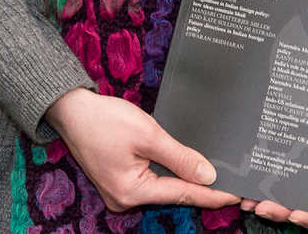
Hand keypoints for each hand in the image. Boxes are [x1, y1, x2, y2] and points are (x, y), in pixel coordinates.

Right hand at [43, 88, 239, 211]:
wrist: (71, 110)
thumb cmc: (104, 119)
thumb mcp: (148, 135)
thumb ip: (180, 157)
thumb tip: (208, 175)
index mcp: (131, 191)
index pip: (182, 194)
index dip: (212, 194)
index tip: (236, 195)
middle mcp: (125, 198)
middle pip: (172, 193)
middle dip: (200, 186)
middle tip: (232, 182)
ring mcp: (120, 191)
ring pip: (162, 187)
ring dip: (185, 179)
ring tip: (215, 175)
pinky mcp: (119, 180)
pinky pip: (151, 180)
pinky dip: (169, 173)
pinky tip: (186, 167)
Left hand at [240, 89, 307, 228]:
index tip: (297, 215)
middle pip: (302, 202)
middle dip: (282, 212)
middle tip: (263, 207)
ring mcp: (302, 156)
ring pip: (282, 188)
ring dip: (264, 200)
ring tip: (248, 199)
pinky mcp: (286, 142)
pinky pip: (270, 164)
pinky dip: (256, 176)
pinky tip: (243, 179)